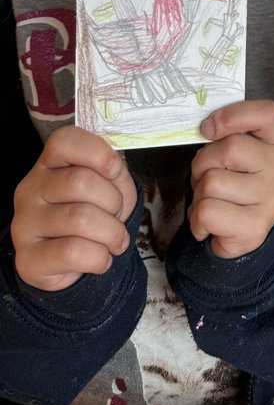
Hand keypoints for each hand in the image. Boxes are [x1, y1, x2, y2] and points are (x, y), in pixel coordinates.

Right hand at [11, 125, 136, 291]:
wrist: (67, 264)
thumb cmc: (91, 215)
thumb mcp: (108, 187)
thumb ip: (114, 174)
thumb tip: (115, 171)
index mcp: (49, 164)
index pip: (63, 141)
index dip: (97, 152)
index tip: (115, 170)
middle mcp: (30, 190)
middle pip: (80, 181)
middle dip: (114, 201)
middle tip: (117, 216)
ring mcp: (24, 224)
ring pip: (80, 219)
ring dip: (111, 232)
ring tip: (114, 240)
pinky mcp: (27, 259)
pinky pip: (73, 253)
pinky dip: (99, 257)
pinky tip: (101, 259)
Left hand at [189, 99, 273, 258]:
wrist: (245, 233)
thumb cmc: (236, 185)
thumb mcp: (239, 154)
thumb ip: (227, 136)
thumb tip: (207, 129)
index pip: (266, 113)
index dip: (232, 116)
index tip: (209, 129)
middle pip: (229, 148)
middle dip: (202, 164)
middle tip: (205, 178)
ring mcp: (272, 199)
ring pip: (211, 182)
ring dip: (198, 195)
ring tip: (210, 202)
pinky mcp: (255, 228)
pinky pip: (207, 212)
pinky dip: (196, 220)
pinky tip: (209, 224)